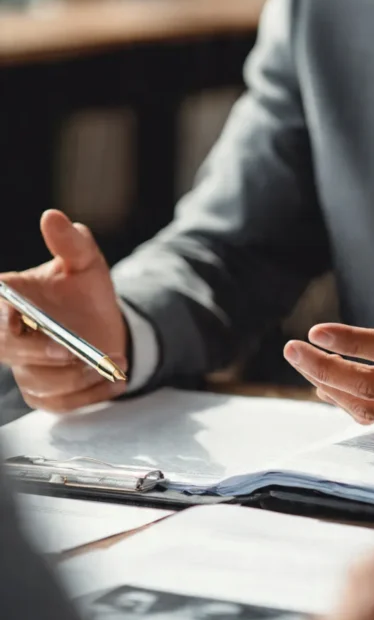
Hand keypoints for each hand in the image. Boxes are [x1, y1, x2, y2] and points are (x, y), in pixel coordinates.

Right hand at [0, 210, 127, 412]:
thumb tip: (53, 217)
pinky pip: (59, 403)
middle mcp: (8, 336)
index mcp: (8, 301)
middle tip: (70, 350)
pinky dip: (89, 394)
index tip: (23, 318)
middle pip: (6, 349)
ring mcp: (24, 367)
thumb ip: (71, 242)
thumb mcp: (85, 262)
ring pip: (38, 381)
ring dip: (75, 375)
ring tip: (111, 360)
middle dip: (38, 352)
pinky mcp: (44, 394)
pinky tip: (116, 380)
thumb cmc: (86, 292)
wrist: (105, 326)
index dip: (3, 319)